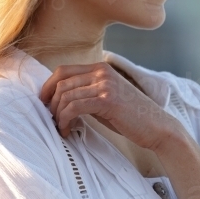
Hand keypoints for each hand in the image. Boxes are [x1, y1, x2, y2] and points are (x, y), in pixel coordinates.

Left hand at [38, 62, 181, 150]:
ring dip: (57, 115)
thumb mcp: (105, 99)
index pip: (63, 70)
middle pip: (61, 83)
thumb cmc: (129, 117)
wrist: (157, 127)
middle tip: (51, 120)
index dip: (47, 86)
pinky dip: (65, 120)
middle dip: (51, 103)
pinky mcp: (107, 100)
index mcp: (100, 68)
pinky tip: (67, 130)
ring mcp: (105, 84)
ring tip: (61, 128)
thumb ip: (86, 93)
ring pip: (65, 96)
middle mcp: (101, 72)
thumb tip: (58, 100)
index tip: (43, 103)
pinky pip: (74, 107)